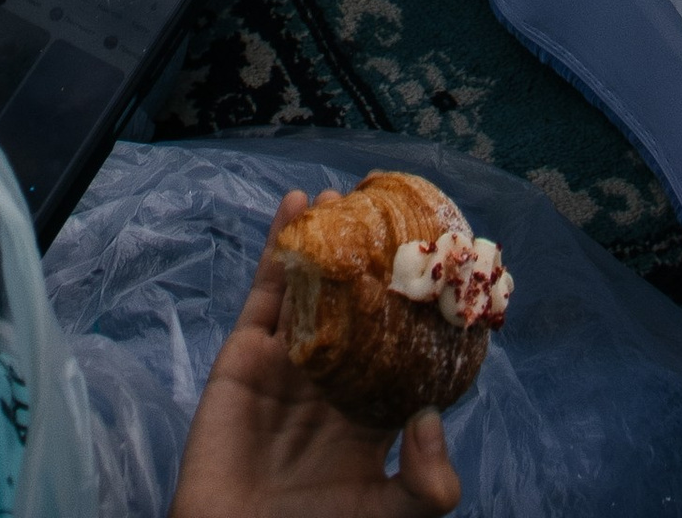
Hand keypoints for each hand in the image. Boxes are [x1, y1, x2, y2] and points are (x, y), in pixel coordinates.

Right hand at [171, 196, 461, 517]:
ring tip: (341, 195)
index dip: (413, 303)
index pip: (399, 345)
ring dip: (324, 240)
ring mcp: (289, 361)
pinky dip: (278, 244)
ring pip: (312, 288)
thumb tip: (433, 416)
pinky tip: (296, 205)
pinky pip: (267, 291)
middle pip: (354, 303)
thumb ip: (426, 483)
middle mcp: (333, 378)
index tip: (434, 257)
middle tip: (384, 207)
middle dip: (366, 257)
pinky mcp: (247, 353)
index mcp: (371, 410)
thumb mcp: (388, 516)